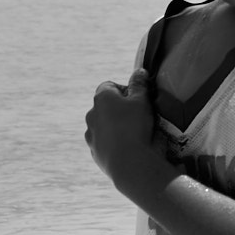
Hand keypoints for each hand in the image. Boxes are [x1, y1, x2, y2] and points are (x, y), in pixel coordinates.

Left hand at [85, 70, 163, 186]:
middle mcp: (91, 114)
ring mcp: (91, 134)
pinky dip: (114, 142)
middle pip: (106, 106)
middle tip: (139, 117)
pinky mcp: (95, 151)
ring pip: (104, 125)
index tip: (138, 99)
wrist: (128, 162)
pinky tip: (129, 147)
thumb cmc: (135, 126)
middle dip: (120, 109)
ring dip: (116, 126)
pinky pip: (104, 143)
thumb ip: (139, 84)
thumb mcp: (142, 100)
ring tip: (134, 134)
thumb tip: (139, 72)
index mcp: (101, 98)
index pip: (109, 85)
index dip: (125, 90)